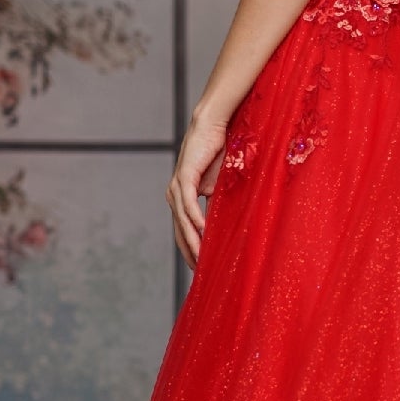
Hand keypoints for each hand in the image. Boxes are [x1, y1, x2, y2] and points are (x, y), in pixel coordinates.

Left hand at [166, 107, 228, 269]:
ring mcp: (177, 187)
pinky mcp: (184, 177)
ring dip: (192, 242)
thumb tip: (224, 228)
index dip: (191, 250)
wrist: (212, 127)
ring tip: (201, 260)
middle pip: (180, 231)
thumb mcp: (219, 187)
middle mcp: (175, 195)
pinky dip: (195, 220)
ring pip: (183, 222)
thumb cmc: (218, 154)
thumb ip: (217, 206)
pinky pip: (189, 204)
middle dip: (189, 253)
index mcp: (182, 199)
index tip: (200, 269)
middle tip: (200, 274)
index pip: (184, 231)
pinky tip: (202, 233)